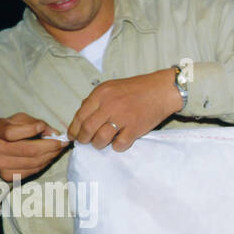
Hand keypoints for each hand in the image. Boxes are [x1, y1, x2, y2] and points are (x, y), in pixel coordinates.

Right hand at [0, 113, 65, 181]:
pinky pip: (33, 171)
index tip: (46, 128)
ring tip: (59, 149)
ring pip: (33, 162)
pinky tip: (50, 157)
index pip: (13, 132)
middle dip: (50, 146)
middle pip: (28, 150)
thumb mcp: (18, 120)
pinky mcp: (8, 176)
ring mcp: (0, 165)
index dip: (32, 129)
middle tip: (62, 142)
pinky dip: (45, 163)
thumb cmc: (8, 130)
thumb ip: (34, 123)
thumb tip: (54, 133)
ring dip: (50, 156)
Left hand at [67, 68, 181, 150]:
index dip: (74, 129)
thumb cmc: (136, 89)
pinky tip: (118, 143)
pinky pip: (119, 144)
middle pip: (88, 128)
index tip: (73, 136)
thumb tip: (82, 114)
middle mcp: (109, 106)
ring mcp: (122, 118)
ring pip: (101, 138)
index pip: (80, 115)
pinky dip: (116, 147)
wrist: (161, 91)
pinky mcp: (135, 129)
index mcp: (101, 94)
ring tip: (100, 143)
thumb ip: (96, 100)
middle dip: (83, 139)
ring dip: (98, 144)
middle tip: (85, 142)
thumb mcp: (111, 87)